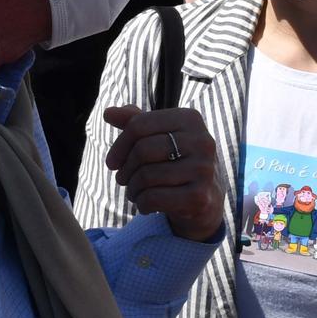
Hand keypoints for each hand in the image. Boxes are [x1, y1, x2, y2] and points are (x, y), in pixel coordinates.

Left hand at [101, 105, 221, 241]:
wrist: (208, 199)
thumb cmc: (177, 162)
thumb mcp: (160, 138)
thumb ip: (135, 123)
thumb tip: (108, 113)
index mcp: (190, 119)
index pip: (139, 124)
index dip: (119, 145)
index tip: (112, 162)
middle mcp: (202, 141)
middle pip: (142, 150)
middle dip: (125, 169)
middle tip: (123, 179)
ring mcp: (203, 169)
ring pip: (146, 176)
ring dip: (132, 188)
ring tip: (135, 192)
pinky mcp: (199, 196)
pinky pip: (153, 198)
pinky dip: (141, 203)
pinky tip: (145, 204)